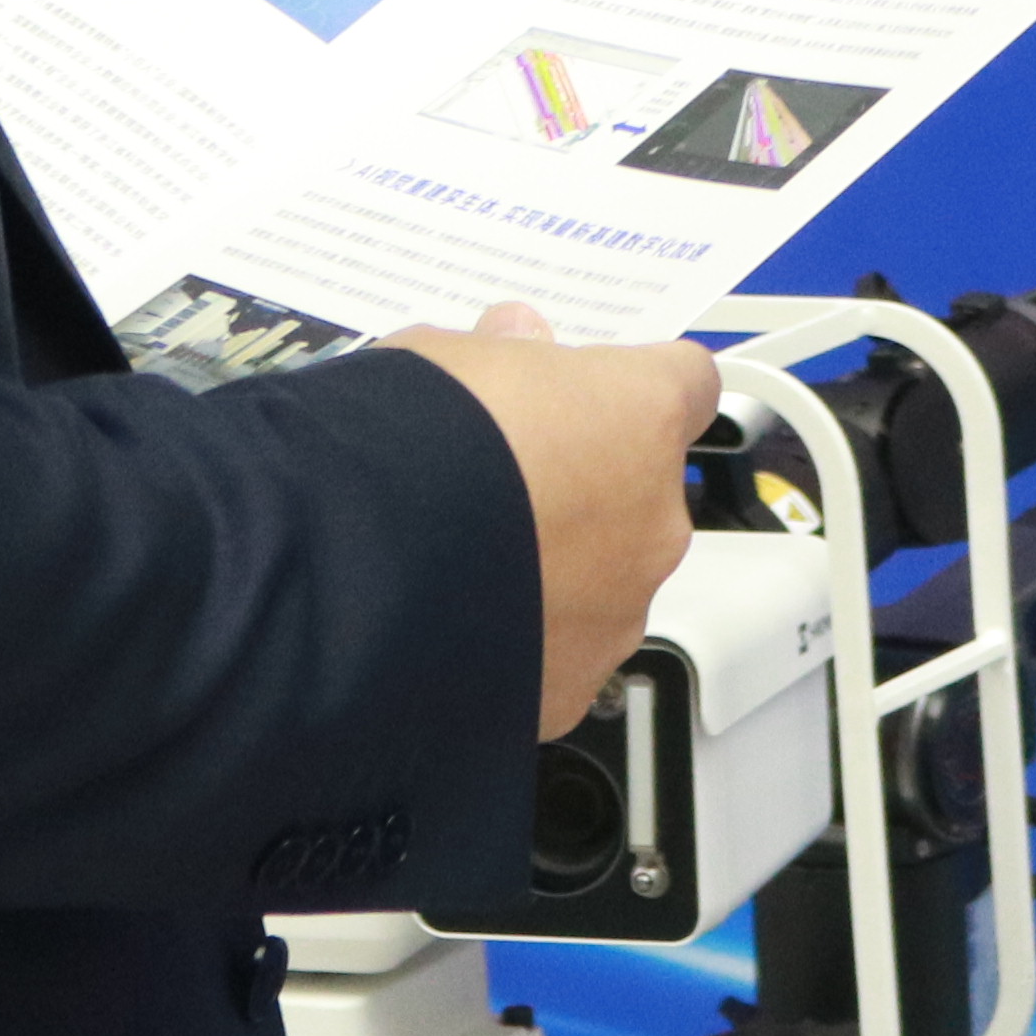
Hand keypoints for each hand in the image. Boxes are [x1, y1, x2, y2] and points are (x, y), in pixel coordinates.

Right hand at [383, 302, 719, 736]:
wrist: (352, 574)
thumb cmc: (405, 442)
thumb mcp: (444, 357)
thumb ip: (501, 356)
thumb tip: (517, 346)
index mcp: (640, 417)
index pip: (684, 381)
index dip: (631, 385)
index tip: (586, 393)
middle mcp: (654, 521)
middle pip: (643, 493)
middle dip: (586, 487)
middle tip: (501, 481)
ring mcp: (620, 612)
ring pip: (607, 582)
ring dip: (556, 570)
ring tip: (462, 563)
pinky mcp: (571, 689)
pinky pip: (559, 654)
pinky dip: (522, 642)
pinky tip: (453, 624)